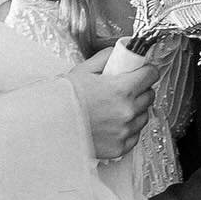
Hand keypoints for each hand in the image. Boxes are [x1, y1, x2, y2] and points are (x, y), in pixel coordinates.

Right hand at [66, 46, 156, 161]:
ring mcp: (125, 131)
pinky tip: (111, 124)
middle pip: (149, 95)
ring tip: (114, 108)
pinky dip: (127, 130)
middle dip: (140, 90)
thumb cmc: (63, 99)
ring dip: (135, 110)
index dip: (146, 70)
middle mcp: (127, 111)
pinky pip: (134, 135)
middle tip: (123, 90)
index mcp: (121, 89)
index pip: (151, 74)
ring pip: (144, 116)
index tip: (141, 71)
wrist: (49, 126)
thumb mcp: (83, 70)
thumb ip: (106, 58)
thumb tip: (120, 52)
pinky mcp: (120, 148)